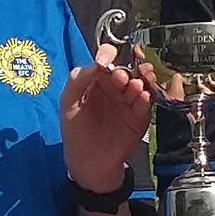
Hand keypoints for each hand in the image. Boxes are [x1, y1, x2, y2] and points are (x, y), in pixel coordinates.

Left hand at [61, 44, 150, 192]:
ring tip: (135, 85)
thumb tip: (98, 64)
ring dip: (140, 80)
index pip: (107, 57)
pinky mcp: (140, 116)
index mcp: (99, 78)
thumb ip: (78, 79)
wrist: (88, 161)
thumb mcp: (68, 102)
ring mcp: (130, 100)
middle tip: (121, 77)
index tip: (105, 60)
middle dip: (126, 69)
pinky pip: (146, 104)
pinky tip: (142, 98)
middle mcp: (117, 85)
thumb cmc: (75, 129)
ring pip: (140, 83)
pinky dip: (146, 99)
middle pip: (127, 68)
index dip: (108, 54)